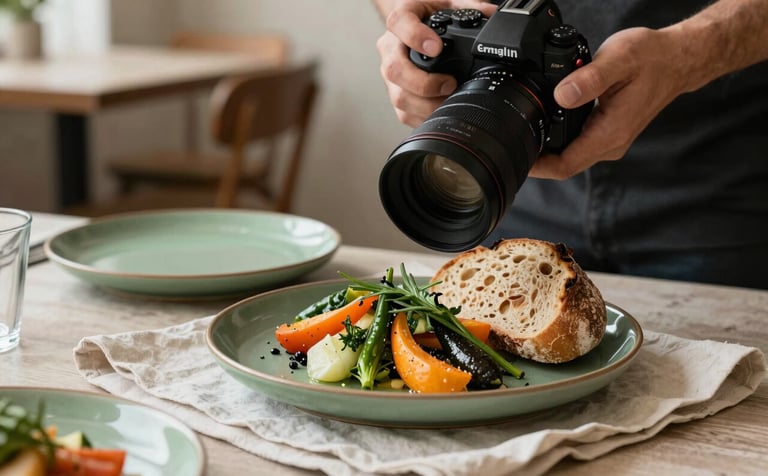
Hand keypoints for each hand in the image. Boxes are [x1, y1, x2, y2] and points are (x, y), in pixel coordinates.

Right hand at [376, 0, 496, 126]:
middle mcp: (391, 48)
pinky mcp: (396, 93)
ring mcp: (391, 74)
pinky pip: (404, 112)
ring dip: (427, 103)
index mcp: (403, 19)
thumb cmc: (430, 17)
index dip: (415, 37)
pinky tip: (441, 109)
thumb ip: (469, 8)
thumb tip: (491, 15)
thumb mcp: (450, 4)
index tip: (436, 48)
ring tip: (450, 99)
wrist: (414, 29)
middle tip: (450, 83)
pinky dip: (425, 115)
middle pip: (394, 69)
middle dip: (423, 82)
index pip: (399, 23)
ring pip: (399, 96)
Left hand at [530, 27, 690, 178]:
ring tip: (523, 130)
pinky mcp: (608, 132)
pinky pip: (577, 143)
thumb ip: (590, 79)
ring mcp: (610, 140)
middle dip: (537, 158)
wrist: (677, 59)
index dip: (538, 167)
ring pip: (570, 155)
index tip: (516, 156)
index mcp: (610, 134)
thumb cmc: (652, 58)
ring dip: (547, 148)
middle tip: (511, 139)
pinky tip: (546, 120)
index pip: (565, 166)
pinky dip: (560, 137)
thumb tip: (562, 96)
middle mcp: (610, 143)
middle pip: (564, 164)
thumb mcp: (619, 60)